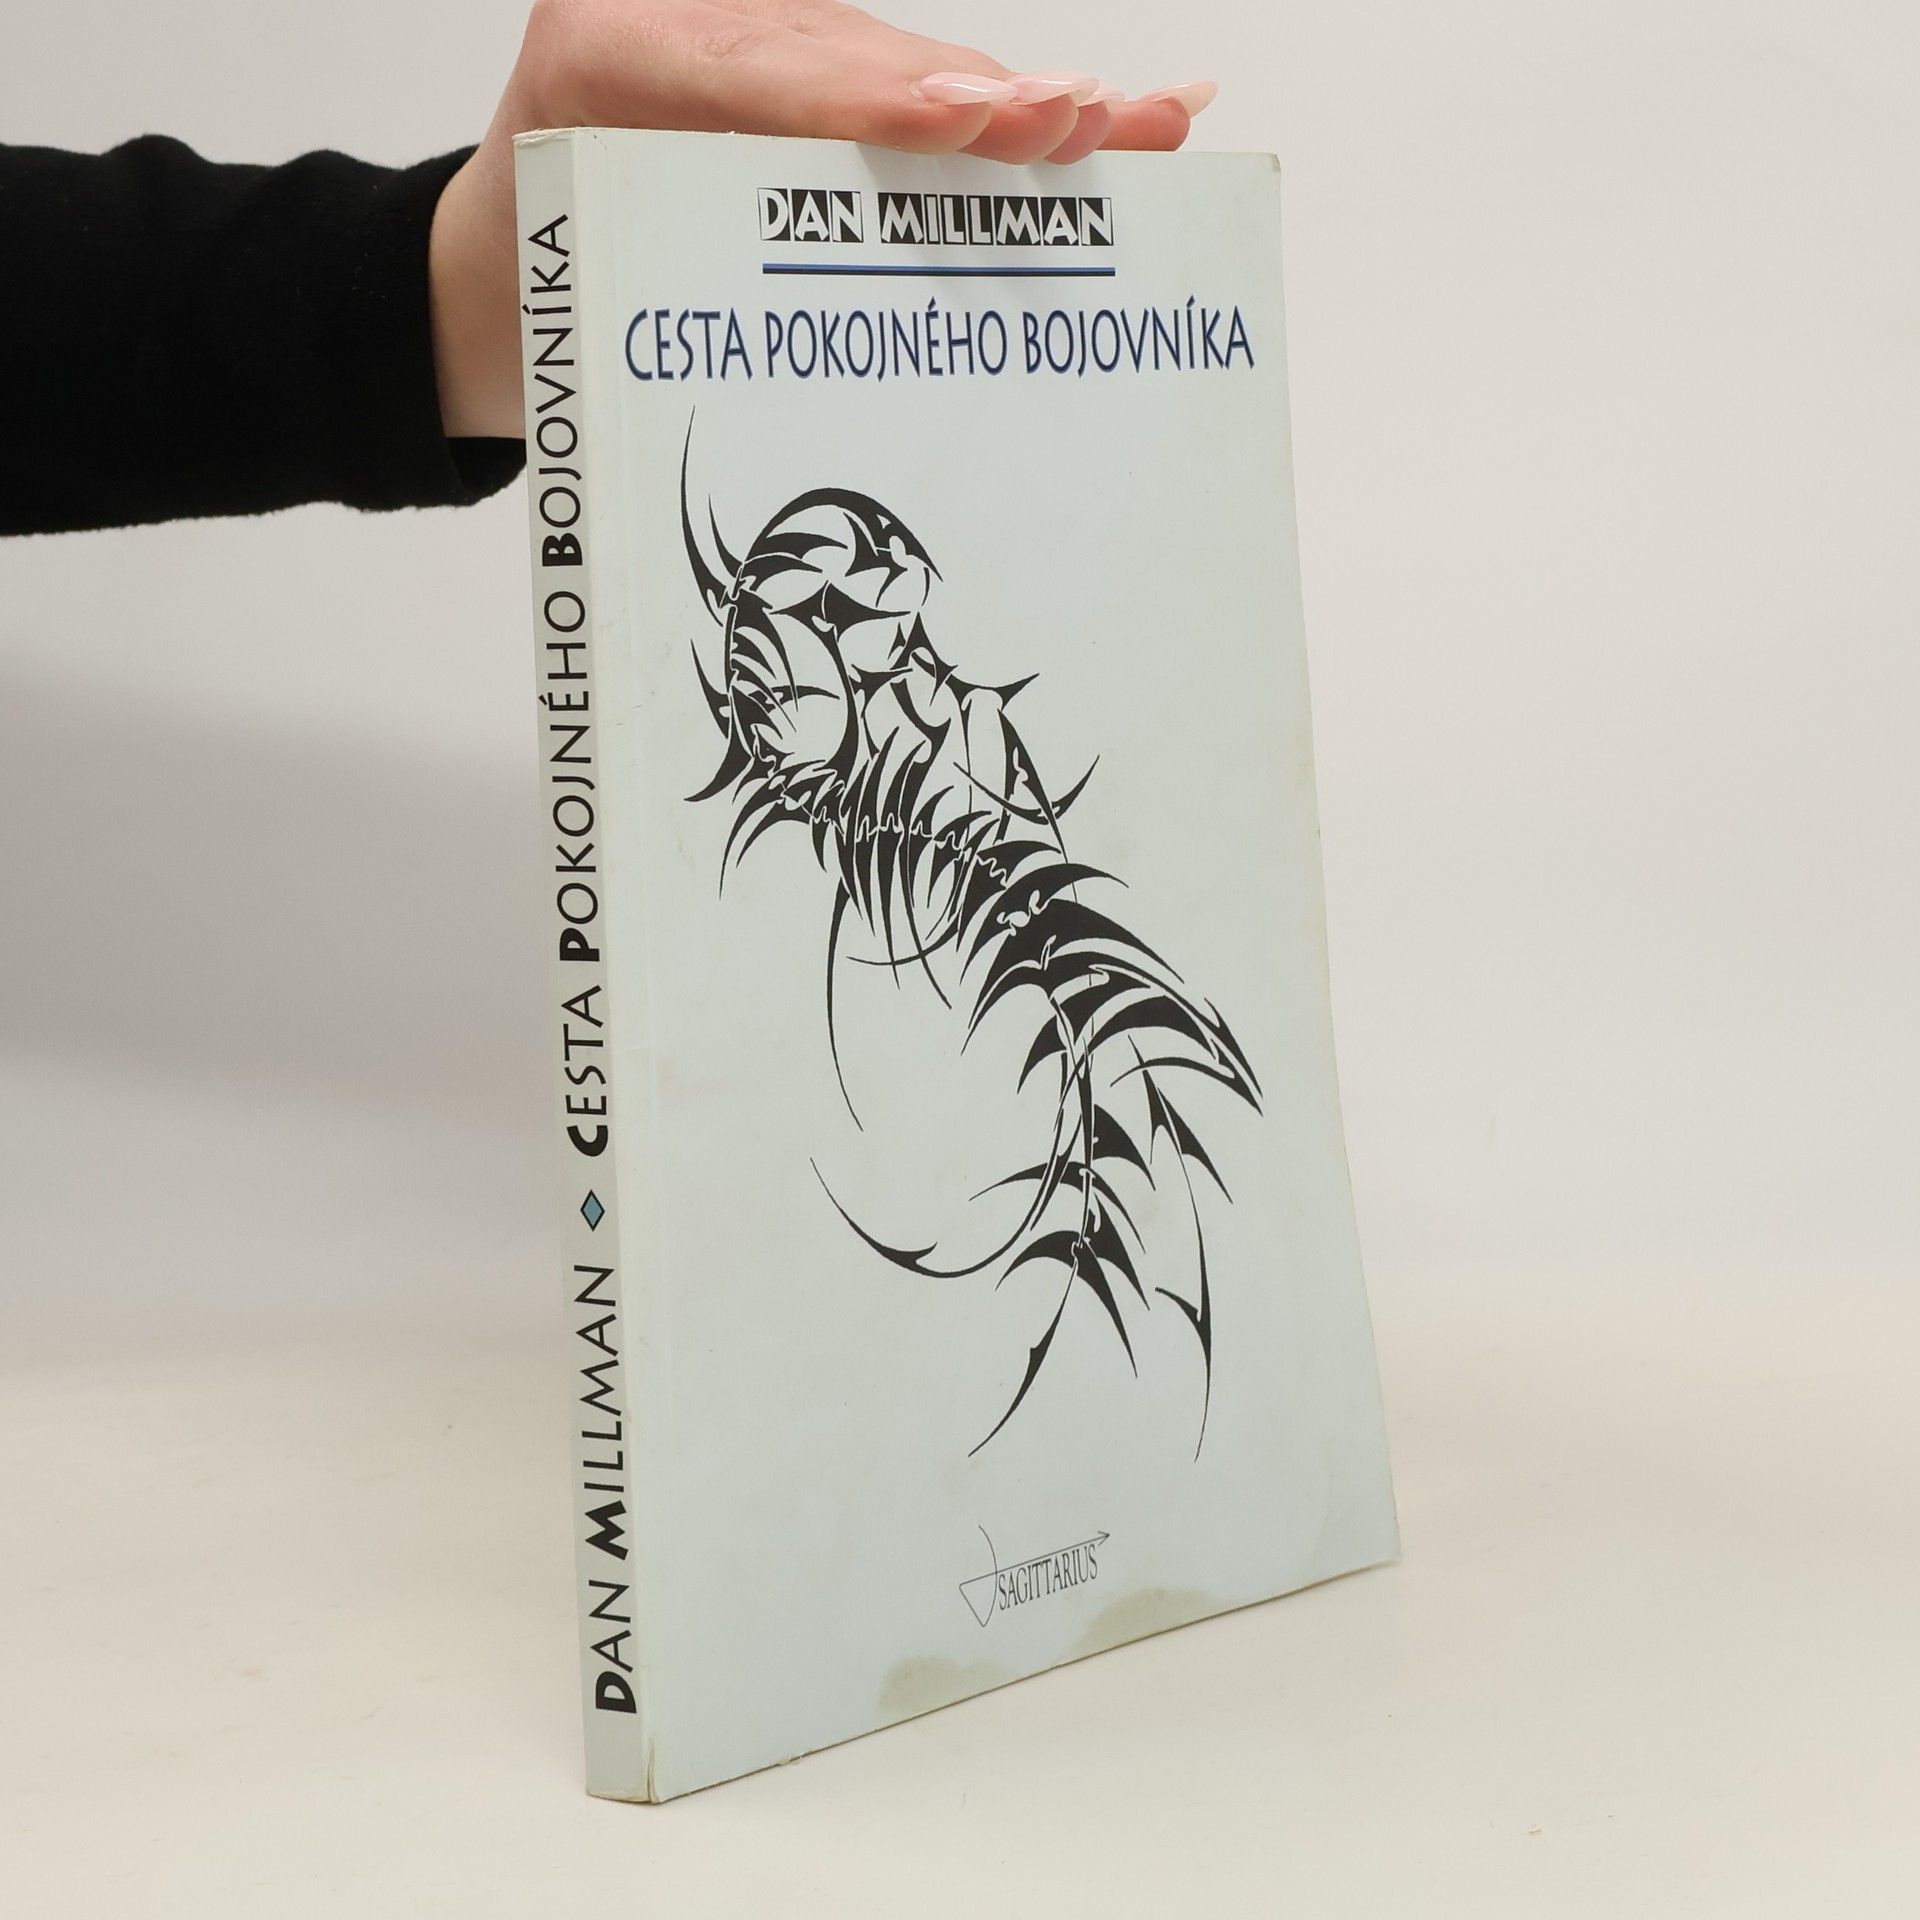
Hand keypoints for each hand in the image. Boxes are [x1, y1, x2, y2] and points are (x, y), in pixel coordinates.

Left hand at [429, 0, 1215, 436]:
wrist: (494, 272)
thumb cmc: (541, 301)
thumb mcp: (581, 314)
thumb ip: (687, 310)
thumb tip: (837, 398)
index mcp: (606, 57)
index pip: (759, 74)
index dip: (873, 101)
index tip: (961, 124)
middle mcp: (685, 15)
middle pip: (860, 59)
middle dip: (986, 101)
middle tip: (1090, 122)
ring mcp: (747, 24)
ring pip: (905, 67)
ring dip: (1030, 111)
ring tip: (1143, 127)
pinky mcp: (797, 58)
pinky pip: (907, 80)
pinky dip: (1008, 112)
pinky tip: (1123, 111)